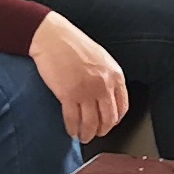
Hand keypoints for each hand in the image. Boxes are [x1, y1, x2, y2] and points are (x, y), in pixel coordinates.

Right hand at [29, 10, 129, 142]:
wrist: (52, 37)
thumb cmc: (73, 44)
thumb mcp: (100, 58)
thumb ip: (107, 77)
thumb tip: (107, 96)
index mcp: (114, 75)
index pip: (122, 107)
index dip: (115, 120)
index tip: (109, 124)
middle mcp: (103, 85)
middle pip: (108, 119)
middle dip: (102, 131)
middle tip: (96, 134)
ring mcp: (86, 91)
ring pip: (91, 123)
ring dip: (87, 134)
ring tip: (83, 136)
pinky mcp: (68, 95)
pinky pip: (73, 119)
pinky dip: (72, 129)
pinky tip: (71, 131)